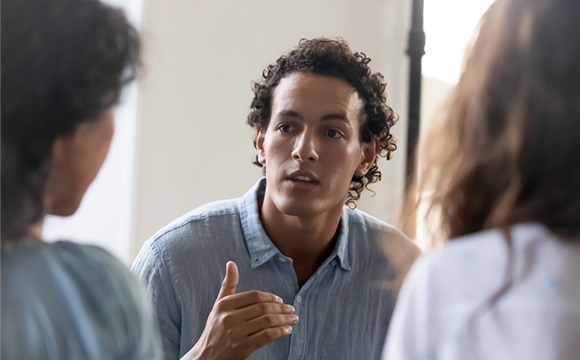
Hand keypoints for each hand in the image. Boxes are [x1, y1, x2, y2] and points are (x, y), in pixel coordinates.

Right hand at [181, 261, 297, 359]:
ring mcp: (236, 334)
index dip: (271, 297)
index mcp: (224, 305)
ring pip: (268, 321)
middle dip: (282, 308)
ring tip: (293, 319)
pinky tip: (287, 330)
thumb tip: (231, 263)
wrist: (206, 356)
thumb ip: (228, 285)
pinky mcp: (242, 348)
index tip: (281, 300)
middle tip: (292, 310)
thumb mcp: (218, 305)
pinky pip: (267, 336)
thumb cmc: (215, 328)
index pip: (254, 296)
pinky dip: (280, 332)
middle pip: (263, 308)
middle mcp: (229, 318)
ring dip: (285, 319)